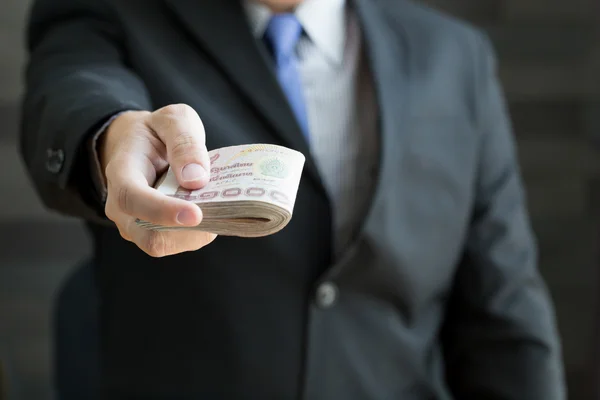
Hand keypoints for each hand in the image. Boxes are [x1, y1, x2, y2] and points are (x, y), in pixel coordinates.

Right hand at [100, 104, 216, 256]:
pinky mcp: (156, 234)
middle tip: (222, 211)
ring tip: (219, 204)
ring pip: (168, 244)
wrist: (141, 146)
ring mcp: (136, 225)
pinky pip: (179, 241)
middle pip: (150, 237)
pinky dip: (200, 232)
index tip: (196, 214)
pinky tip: (215, 211)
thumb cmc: (156, 132)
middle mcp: (122, 207)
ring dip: (198, 232)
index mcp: (122, 172)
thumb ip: (184, 142)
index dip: (163, 211)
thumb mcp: (173, 120)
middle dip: (189, 231)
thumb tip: (196, 179)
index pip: (133, 199)